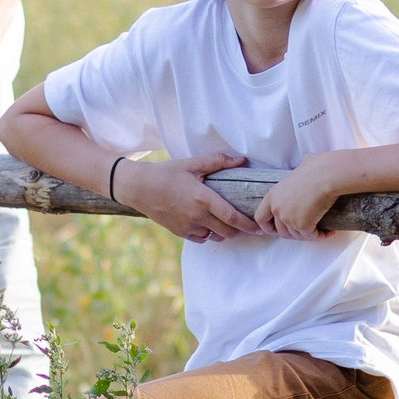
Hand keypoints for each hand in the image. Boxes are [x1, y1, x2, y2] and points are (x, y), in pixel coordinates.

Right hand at [115, 151, 261, 244]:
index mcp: (204, 199)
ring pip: (215, 237)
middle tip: (247, 224)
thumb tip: (241, 159)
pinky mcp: (180, 232)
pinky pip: (201, 238)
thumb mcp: (192, 164)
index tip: (259, 227)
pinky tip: (208, 223)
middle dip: (240, 230)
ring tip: (227, 222)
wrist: (138, 187)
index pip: (233, 218)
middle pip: (228, 232)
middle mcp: (198, 216)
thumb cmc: (166, 173)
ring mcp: (188, 227)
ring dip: (224, 232)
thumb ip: (218, 161)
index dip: (249, 225)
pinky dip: (208, 234)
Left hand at [254, 151, 345, 240]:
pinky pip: (311, 237)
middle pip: (280, 232)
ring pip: (296, 236)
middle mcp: (277, 209)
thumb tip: (305, 166)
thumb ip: (298, 173)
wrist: (327, 175)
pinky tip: (329, 232)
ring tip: (320, 230)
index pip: (260, 218)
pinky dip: (321, 236)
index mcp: (273, 195)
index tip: (277, 230)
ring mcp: (288, 218)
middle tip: (306, 231)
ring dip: (308, 235)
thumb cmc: (317, 167)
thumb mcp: (300, 167)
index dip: (268, 226)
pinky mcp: (302, 225)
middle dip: (293, 234)